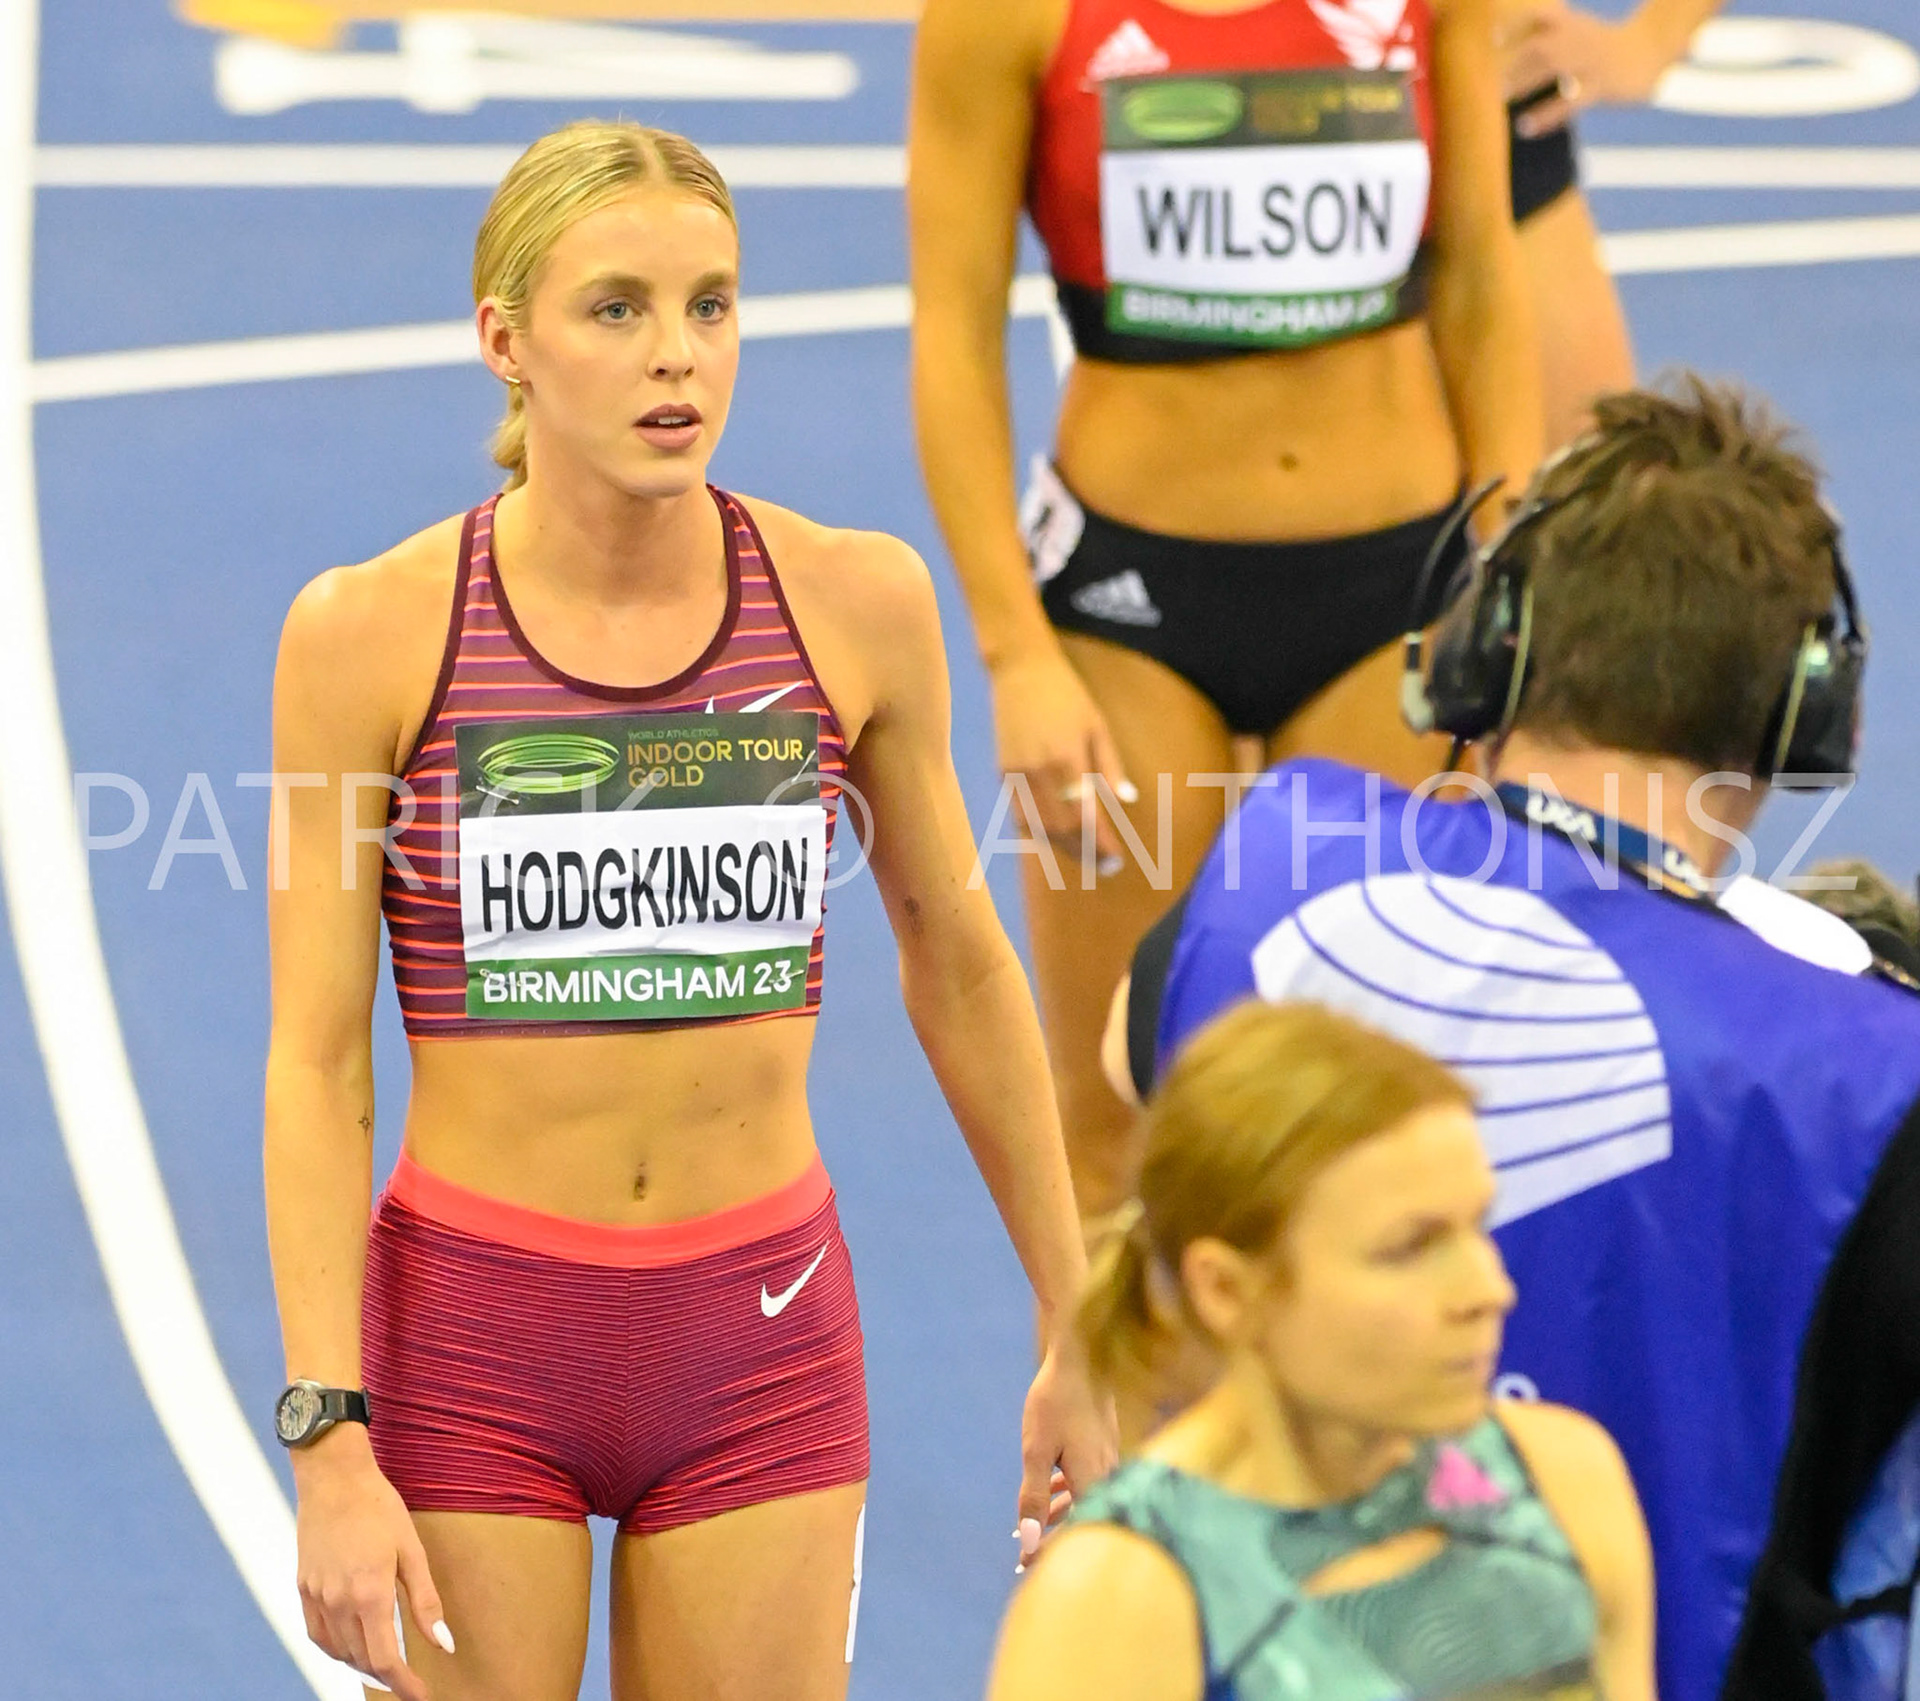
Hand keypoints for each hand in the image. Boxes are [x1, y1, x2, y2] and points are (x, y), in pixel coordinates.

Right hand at [293, 1428, 452, 1700]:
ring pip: (338, 1651)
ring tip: (386, 1665)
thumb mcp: (412, 1550)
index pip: (386, 1659)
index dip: (404, 1684)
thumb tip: (443, 1644)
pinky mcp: (303, 1587)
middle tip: (409, 1680)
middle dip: (387, 1676)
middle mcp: (339, 1602)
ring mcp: (317, 1596)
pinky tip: (351, 1646)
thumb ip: (426, 1602)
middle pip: (362, 1659)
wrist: (334, 1478)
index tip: (421, 1695)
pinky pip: (318, 1634)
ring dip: (362, 1664)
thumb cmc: (379, 1508)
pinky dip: (336, 1648)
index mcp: (370, 1594)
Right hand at [987, 647, 1138, 875]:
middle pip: (1061, 829)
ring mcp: (1016, 774)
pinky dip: (1038, 833)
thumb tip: (1126, 800)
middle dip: (1084, 851)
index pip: (1085, 817)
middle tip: (1104, 865)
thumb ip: (1110, 767)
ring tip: (1084, 855)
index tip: (1115, 861)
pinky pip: (1020, 815)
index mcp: (1067, 759)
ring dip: (1062, 847)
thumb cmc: (1067, 695)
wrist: (1020, 670)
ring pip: (1038, 828)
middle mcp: (1038, 771)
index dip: (1100, 845)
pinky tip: (1057, 837)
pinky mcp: (1003, 773)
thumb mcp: (1097, 726)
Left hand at [1016, 1340, 1117, 1569]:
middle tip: (1026, 1553)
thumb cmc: (1056, 1402)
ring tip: (1032, 1527)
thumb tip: (1028, 1540)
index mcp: (1093, 1482)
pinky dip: (1066, 1491)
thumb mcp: (1036, 1451)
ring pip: (1084, 1498)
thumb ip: (1033, 1497)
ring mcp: (1108, 1459)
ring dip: (1058, 1513)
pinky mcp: (1104, 1446)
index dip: (1048, 1551)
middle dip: (1053, 1536)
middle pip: (1082, 1518)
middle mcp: (1108, 1474)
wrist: (1082, 1357)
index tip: (1024, 1564)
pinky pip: (1087, 1480)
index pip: (1075, 1532)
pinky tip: (1051, 1491)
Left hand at [1499, 4, 1677, 136]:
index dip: (1515, 24)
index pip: (1540, 16)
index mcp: (1572, 23)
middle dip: (1511, 61)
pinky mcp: (1603, 86)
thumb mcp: (1577, 31)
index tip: (1493, 37)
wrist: (1652, 50)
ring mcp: (1592, 61)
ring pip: (1552, 67)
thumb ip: (1546, 34)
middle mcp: (1580, 38)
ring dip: (1522, 82)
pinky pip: (1570, 102)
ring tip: (1498, 99)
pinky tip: (1524, 126)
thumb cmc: (1603, 46)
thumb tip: (1499, 42)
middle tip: (1488, 80)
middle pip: (1539, 44)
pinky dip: (1545, 115)